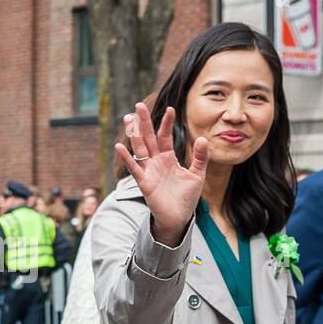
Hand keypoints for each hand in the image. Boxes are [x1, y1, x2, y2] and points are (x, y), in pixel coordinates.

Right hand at [114, 103, 207, 247]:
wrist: (179, 218)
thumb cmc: (186, 198)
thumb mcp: (197, 175)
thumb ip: (200, 158)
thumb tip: (203, 139)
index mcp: (168, 158)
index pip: (165, 136)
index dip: (167, 123)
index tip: (171, 109)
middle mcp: (156, 162)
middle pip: (148, 138)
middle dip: (144, 122)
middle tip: (139, 105)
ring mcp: (148, 171)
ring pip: (139, 148)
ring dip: (133, 134)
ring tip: (127, 118)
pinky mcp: (144, 182)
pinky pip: (134, 168)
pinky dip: (126, 158)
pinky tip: (119, 146)